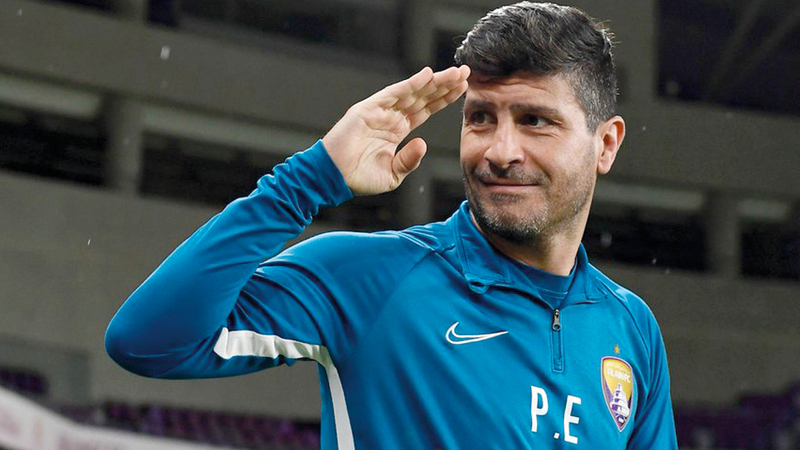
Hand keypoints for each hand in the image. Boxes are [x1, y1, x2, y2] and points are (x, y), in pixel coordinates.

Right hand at [322, 65, 469, 194]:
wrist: (333, 178)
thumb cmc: (358, 178)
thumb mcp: (392, 175)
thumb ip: (409, 161)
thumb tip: (423, 144)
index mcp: (397, 130)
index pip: (426, 110)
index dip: (444, 99)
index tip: (463, 89)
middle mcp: (391, 117)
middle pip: (423, 97)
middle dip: (444, 85)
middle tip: (466, 73)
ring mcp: (380, 111)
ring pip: (413, 92)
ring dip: (434, 82)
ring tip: (455, 73)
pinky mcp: (368, 109)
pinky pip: (393, 94)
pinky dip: (410, 84)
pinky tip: (427, 75)